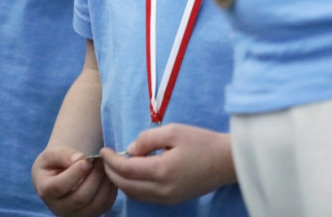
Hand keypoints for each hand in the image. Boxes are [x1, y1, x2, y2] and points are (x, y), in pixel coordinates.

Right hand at [32, 146, 117, 216]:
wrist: (60, 173)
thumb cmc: (54, 163)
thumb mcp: (51, 154)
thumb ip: (62, 154)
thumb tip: (80, 158)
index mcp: (45, 191)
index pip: (59, 186)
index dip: (75, 173)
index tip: (87, 160)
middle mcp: (58, 208)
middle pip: (80, 198)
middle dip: (93, 176)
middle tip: (100, 160)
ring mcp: (75, 214)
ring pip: (95, 204)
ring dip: (104, 182)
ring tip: (105, 165)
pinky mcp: (90, 214)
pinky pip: (105, 205)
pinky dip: (110, 189)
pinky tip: (109, 175)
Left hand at [100, 124, 235, 204]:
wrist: (227, 161)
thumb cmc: (202, 142)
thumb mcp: (173, 131)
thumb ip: (147, 139)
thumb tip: (130, 150)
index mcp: (161, 171)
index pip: (125, 169)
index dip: (111, 159)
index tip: (104, 149)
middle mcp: (162, 190)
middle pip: (125, 186)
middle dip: (111, 172)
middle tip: (106, 158)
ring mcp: (167, 198)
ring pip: (133, 194)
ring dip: (121, 181)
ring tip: (117, 164)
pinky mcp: (172, 200)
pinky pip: (145, 197)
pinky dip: (133, 186)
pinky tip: (134, 173)